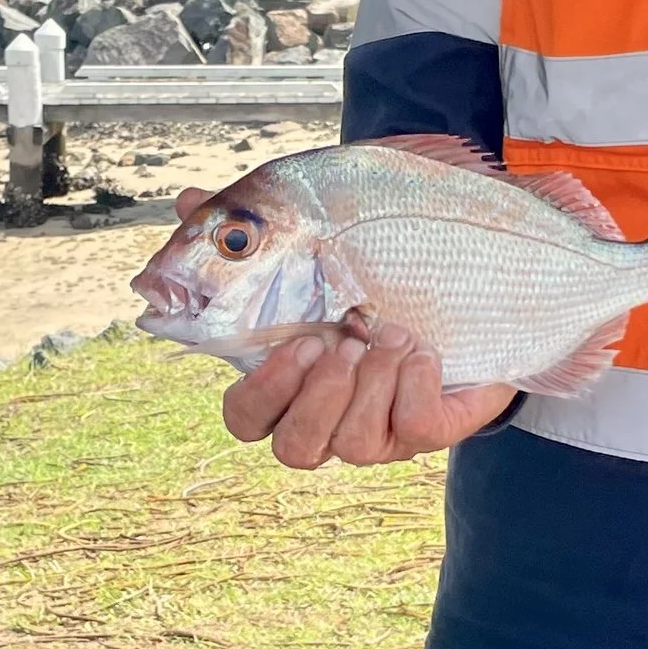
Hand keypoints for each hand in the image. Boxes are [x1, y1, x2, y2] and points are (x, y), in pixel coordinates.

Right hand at [161, 192, 517, 467]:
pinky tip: (422, 350)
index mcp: (291, 385)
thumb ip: (245, 232)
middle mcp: (329, 420)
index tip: (298, 342)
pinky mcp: (430, 428)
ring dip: (371, 384)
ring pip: (354, 444)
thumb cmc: (367, 281)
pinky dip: (415, 387)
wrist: (459, 300)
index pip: (246, 419)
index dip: (263, 393)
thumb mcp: (309, 249)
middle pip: (296, 448)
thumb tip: (188, 200)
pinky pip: (415, 430)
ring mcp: (379, 434)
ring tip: (389, 332)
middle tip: (343, 342)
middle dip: (320, 397)